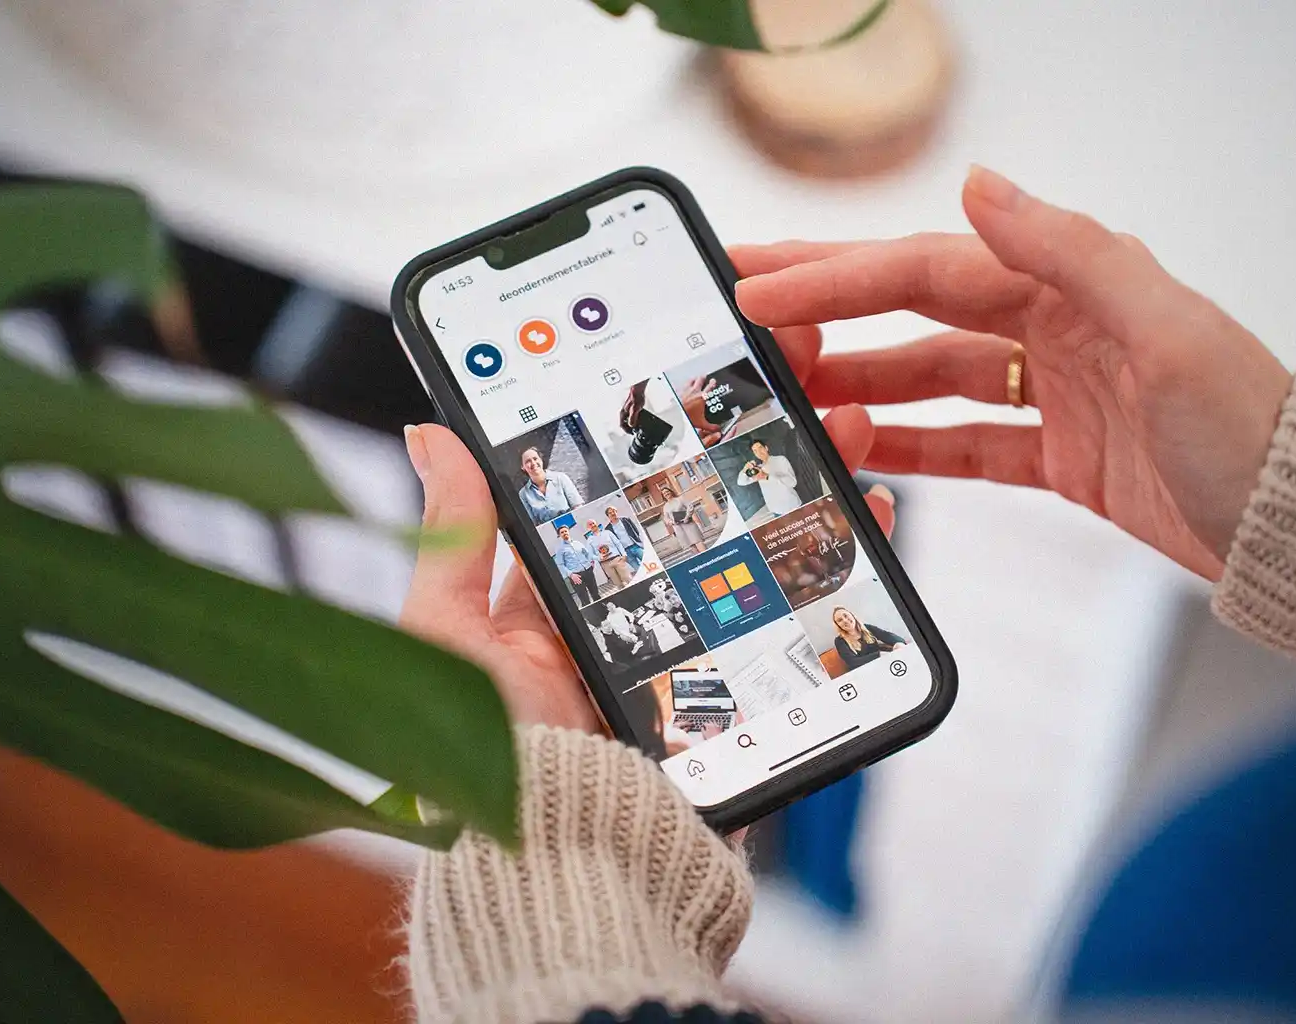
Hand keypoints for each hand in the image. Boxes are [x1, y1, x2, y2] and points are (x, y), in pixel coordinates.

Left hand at [398, 351, 893, 732]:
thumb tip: (427, 432)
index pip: (612, 493)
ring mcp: (697, 650)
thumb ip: (453, 536)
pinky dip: (841, 562)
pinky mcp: (750, 688)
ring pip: (759, 548)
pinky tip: (868, 511)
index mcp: (561, 600)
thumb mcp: (455, 635)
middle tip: (783, 366)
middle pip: (698, 508)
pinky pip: (802, 615)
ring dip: (802, 481)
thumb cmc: (501, 758)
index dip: (651, 428)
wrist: (578, 862)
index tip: (689, 363)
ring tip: (836, 417)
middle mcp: (632, 619)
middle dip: (744, 437)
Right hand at [619, 379, 648, 431]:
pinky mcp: (630, 409)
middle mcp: (623, 412)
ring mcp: (626, 410)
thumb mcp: (635, 409)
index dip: (626, 430)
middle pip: (624, 424)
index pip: (621, 425)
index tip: (632, 433)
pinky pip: (631, 417)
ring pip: (627, 420)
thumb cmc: (636, 397)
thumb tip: (631, 425)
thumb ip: (633, 417)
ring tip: (638, 427)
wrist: (638, 390)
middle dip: (629, 428)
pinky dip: (634, 420)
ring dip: (632, 424)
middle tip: (635, 431)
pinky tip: (639, 420)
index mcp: (623, 413)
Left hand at [675, 376, 722, 445]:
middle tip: (704, 376)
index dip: (712, 383)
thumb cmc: (687, 417)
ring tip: (694, 378)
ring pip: (690, 380)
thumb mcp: (702, 424)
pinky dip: (683, 386)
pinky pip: (681, 386)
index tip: (713, 381)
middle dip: (703, 378)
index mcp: (701, 397)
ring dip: (693, 379)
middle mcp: (694, 391)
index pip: (709, 387)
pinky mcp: (677, 392)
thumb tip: (717, 428)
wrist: (675, 416)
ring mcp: (685, 390)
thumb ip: (711, 426)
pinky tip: (682, 387)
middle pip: (700, 380)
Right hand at [732, 165, 1292, 579]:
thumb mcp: (1167, 331)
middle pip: (917, 310)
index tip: (764, 284)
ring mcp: (1057, 395)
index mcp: (1074, 286)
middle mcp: (1058, 330)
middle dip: (829, 305)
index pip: (928, 269)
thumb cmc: (1250, 429)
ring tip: (789, 390)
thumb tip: (978, 184)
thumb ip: (1071, 252)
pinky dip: (916, 447)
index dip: (838, 276)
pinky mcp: (1064, 457)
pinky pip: (970, 445)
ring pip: (933, 378)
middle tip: (749, 305)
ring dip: (860, 380)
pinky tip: (865, 451)